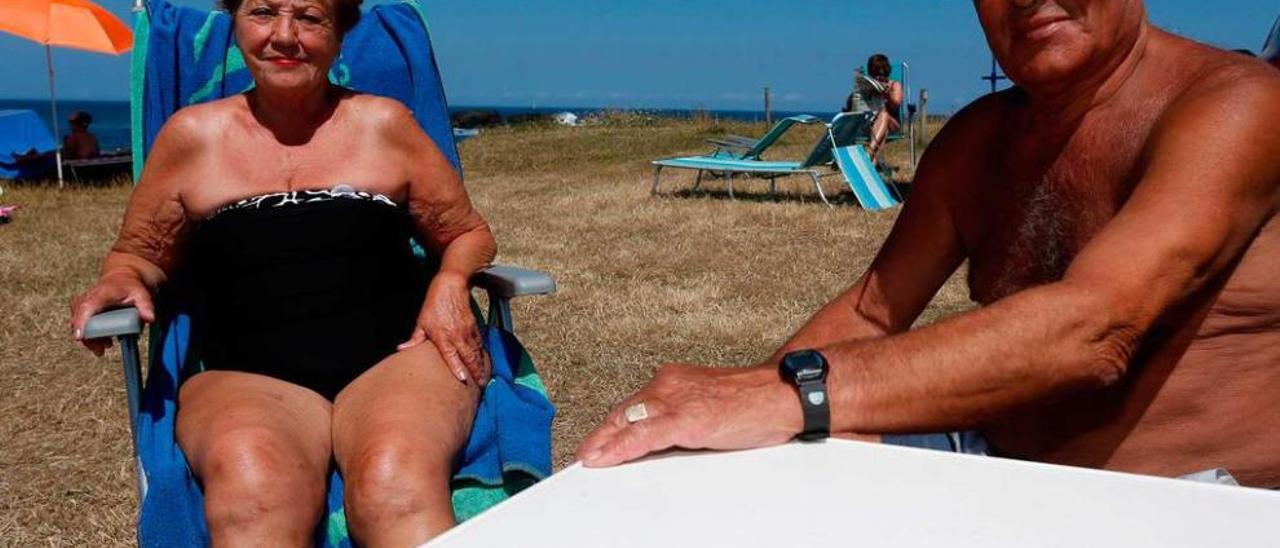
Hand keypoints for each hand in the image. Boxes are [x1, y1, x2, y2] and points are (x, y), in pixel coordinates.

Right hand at [70, 272, 154, 355]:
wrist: (123, 278)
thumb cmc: (131, 286)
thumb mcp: (142, 294)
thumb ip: (146, 306)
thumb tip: (150, 319)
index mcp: (99, 295)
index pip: (86, 308)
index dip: (81, 323)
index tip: (79, 337)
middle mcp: (86, 299)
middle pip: (78, 321)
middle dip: (88, 338)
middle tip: (101, 349)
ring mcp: (82, 306)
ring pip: (77, 325)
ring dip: (90, 339)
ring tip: (107, 345)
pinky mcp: (82, 312)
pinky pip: (81, 326)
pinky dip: (90, 336)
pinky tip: (105, 342)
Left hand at [399, 273, 489, 385]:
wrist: (451, 286)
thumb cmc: (435, 303)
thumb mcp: (422, 321)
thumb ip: (415, 339)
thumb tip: (402, 349)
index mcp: (443, 336)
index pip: (451, 356)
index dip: (458, 369)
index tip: (464, 380)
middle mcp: (457, 335)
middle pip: (470, 357)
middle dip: (476, 372)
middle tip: (480, 385)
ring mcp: (467, 331)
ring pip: (477, 352)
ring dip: (481, 365)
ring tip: (484, 377)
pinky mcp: (474, 327)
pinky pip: (479, 343)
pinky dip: (482, 354)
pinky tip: (483, 361)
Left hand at [575, 363, 802, 467]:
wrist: (782, 395)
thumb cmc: (752, 403)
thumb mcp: (707, 406)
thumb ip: (680, 418)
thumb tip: (658, 441)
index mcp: (674, 380)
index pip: (633, 405)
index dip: (611, 426)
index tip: (596, 441)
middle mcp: (669, 384)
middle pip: (623, 412)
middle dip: (601, 435)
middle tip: (584, 454)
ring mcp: (676, 400)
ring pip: (627, 422)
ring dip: (603, 443)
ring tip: (588, 459)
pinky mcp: (685, 418)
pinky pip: (643, 435)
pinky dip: (620, 448)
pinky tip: (606, 459)